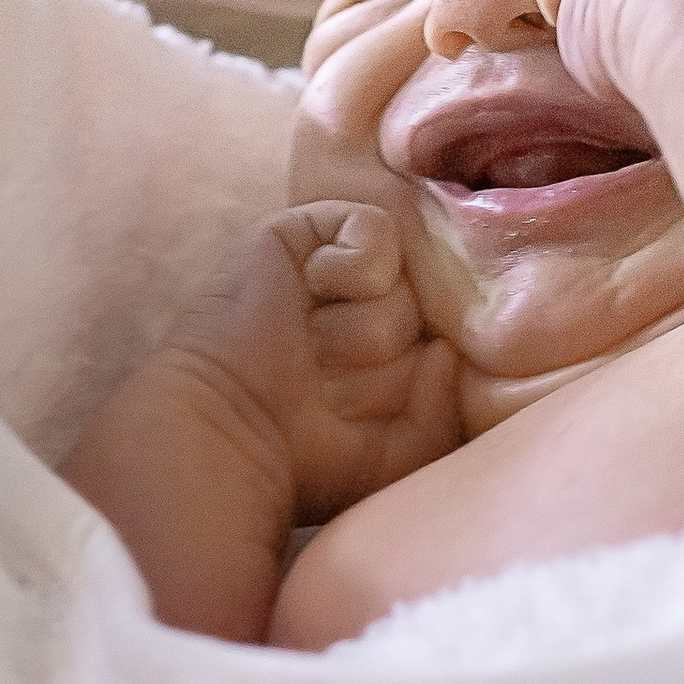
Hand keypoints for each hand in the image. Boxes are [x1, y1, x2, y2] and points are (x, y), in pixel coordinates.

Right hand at [246, 203, 460, 519]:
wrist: (227, 434)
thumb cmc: (308, 455)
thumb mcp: (401, 452)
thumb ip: (449, 409)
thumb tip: (449, 348)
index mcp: (396, 353)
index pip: (456, 341)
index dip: (418, 379)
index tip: (360, 413)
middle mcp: (374, 305)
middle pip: (431, 314)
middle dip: (384, 360)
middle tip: (326, 380)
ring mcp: (345, 266)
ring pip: (406, 284)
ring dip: (358, 329)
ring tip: (310, 349)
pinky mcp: (311, 229)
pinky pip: (377, 232)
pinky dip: (351, 270)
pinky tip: (313, 294)